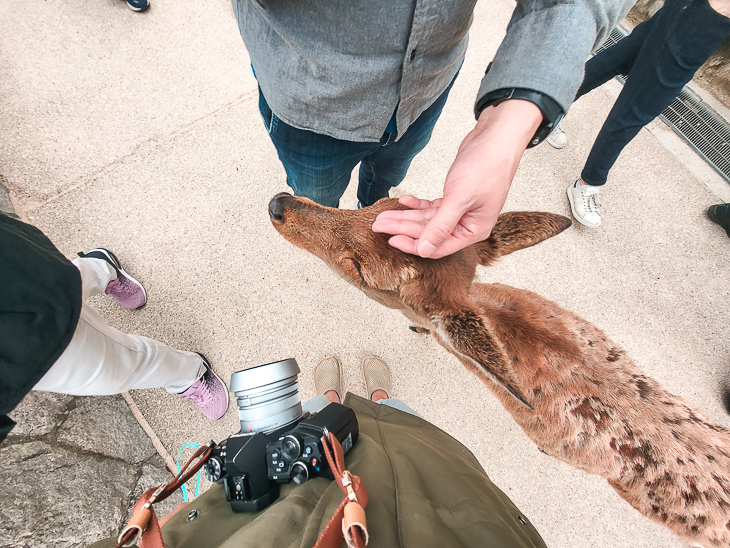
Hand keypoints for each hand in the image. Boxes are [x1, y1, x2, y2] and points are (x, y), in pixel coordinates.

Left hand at [372, 99, 542, 258]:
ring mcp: (461, 211)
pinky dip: (417, 204)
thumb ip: (440, 227)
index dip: (413, 244)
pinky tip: (403, 201)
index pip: (438, 247)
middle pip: (428, 233)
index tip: (391, 239)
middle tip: (378, 224)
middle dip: (403, 228)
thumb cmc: (486, 166)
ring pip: (427, 219)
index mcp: (473, 231)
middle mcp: (467, 224)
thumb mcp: (459, 198)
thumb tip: (424, 250)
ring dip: (406, 216)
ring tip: (383, 214)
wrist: (496, 138)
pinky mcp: (455, 197)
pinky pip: (432, 207)